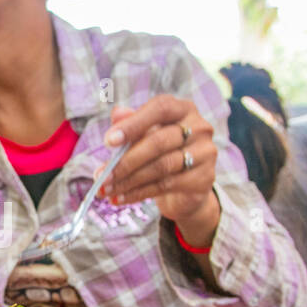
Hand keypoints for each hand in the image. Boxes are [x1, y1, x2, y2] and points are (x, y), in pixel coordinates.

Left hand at [100, 96, 219, 236]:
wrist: (186, 188)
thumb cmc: (162, 153)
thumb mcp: (145, 135)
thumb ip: (131, 123)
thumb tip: (116, 113)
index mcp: (183, 109)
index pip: (160, 108)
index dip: (133, 123)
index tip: (108, 141)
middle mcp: (199, 127)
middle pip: (158, 142)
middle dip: (125, 160)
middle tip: (101, 175)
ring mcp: (205, 153)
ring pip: (161, 166)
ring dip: (128, 180)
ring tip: (106, 189)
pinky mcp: (203, 179)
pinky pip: (165, 185)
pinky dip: (138, 193)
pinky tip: (120, 198)